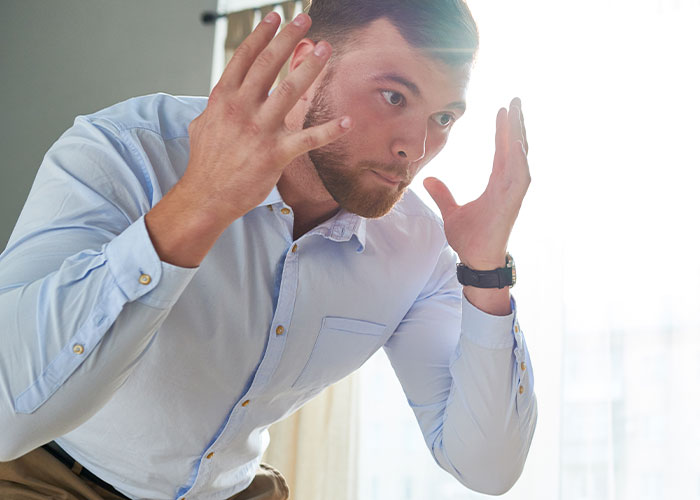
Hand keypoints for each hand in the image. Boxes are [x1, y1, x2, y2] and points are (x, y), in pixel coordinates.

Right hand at [145, 12, 351, 267]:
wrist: (206, 196)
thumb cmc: (206, 163)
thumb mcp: (203, 124)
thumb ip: (216, 105)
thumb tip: (224, 94)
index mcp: (224, 99)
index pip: (244, 59)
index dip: (261, 36)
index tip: (274, 18)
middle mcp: (242, 109)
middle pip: (268, 65)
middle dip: (288, 39)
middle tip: (304, 19)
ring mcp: (260, 130)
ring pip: (290, 91)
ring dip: (310, 68)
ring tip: (325, 48)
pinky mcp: (276, 154)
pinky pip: (308, 139)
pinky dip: (330, 130)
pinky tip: (347, 121)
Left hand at [424, 98, 529, 269]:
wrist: (475, 261)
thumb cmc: (470, 239)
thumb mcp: (451, 212)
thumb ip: (442, 195)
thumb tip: (429, 180)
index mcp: (497, 185)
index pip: (501, 151)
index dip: (502, 130)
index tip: (500, 109)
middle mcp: (508, 185)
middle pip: (514, 148)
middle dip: (515, 123)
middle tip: (514, 99)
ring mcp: (512, 194)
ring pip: (520, 157)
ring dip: (519, 134)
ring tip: (516, 111)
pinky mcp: (512, 204)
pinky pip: (519, 177)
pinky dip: (519, 159)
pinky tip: (516, 141)